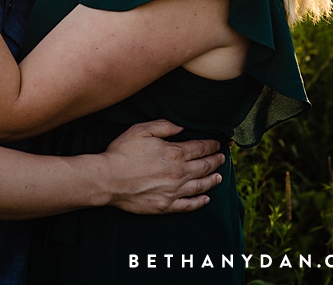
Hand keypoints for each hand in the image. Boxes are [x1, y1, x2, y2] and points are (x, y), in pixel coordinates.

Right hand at [102, 119, 224, 214]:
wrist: (108, 179)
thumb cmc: (123, 152)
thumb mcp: (142, 130)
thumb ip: (164, 126)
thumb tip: (181, 127)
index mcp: (174, 152)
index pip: (200, 148)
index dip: (212, 145)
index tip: (219, 144)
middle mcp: (179, 173)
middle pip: (204, 166)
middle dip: (216, 161)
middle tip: (223, 158)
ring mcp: (174, 191)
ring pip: (200, 186)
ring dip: (212, 180)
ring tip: (219, 177)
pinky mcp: (166, 206)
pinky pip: (189, 205)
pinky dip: (199, 202)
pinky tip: (205, 199)